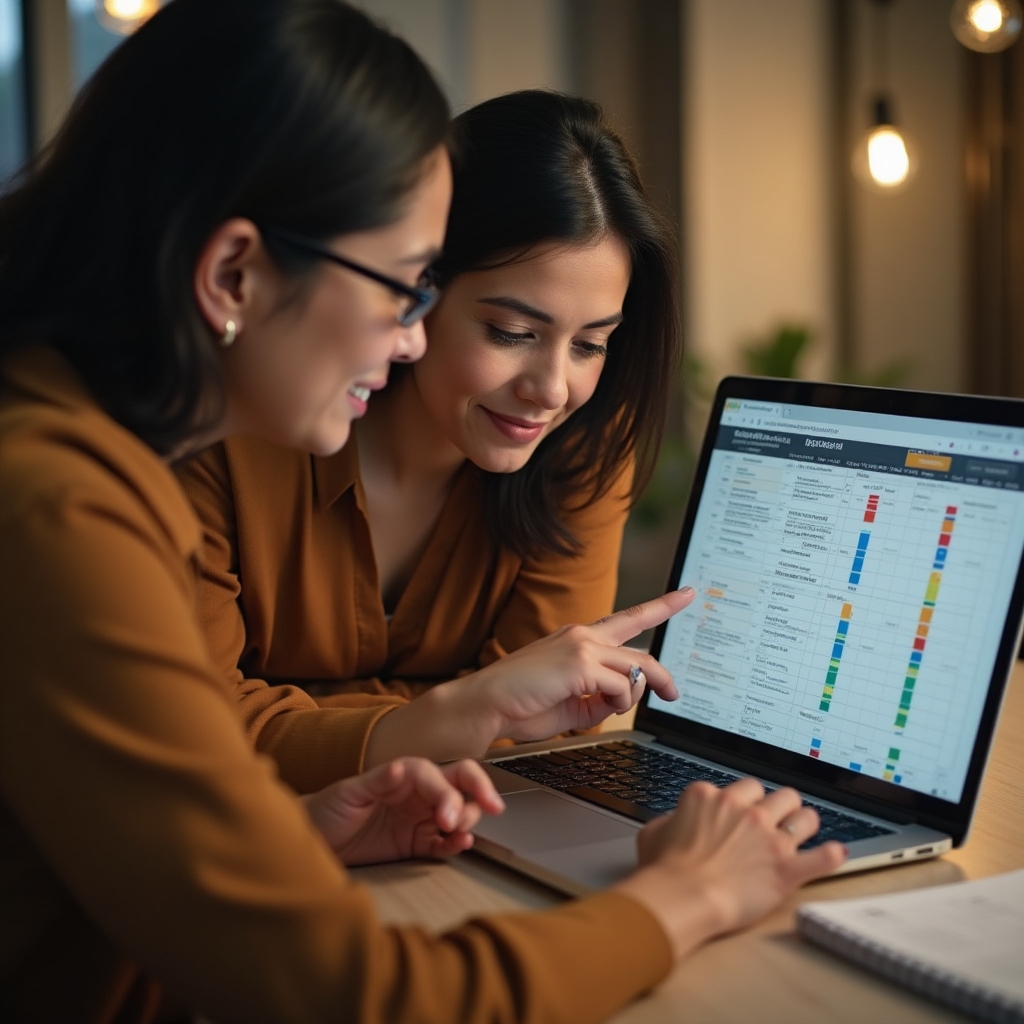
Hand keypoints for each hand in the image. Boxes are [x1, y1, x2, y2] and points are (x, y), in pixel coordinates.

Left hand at [303, 757, 504, 865]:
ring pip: (459, 811)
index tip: (448, 815)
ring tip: (462, 833)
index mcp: (403, 775)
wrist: (311, 840)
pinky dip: (457, 843)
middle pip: (459, 782)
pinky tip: (460, 844)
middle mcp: (416, 793)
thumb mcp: (349, 792)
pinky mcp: (416, 843)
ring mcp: (419, 817)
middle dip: (479, 790)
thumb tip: (402, 767)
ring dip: (468, 819)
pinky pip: (445, 841)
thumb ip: (379, 780)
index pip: (436, 775)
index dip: (447, 793)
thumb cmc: (326, 809)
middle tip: (491, 808)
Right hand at [473, 586, 695, 742]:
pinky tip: (594, 710)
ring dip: (630, 699)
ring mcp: (581, 646)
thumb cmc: (520, 705)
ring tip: (606, 712)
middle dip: (663, 677)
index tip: (686, 594)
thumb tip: (622, 700)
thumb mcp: (571, 702)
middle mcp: (582, 635)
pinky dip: (615, 706)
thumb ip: (598, 697)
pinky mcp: (580, 663)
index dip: (661, 606)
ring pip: (635, 671)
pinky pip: (621, 688)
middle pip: (641, 653)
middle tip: (674, 695)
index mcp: (578, 639)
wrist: (484, 705)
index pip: (628, 618)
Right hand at [614, 778, 845, 959]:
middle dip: (780, 805)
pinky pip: (823, 857)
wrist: (683, 897)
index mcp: (712, 798)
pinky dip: (831, 856)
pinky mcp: (787, 868)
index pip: (742, 787)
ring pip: (805, 815)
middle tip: (777, 818)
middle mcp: (745, 810)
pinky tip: (836, 854)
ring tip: (804, 829)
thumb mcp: (653, 832)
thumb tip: (677, 820)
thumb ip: (671, 819)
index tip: (743, 814)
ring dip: (805, 822)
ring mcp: (770, 838)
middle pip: (778, 795)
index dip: (744, 802)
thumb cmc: (665, 870)